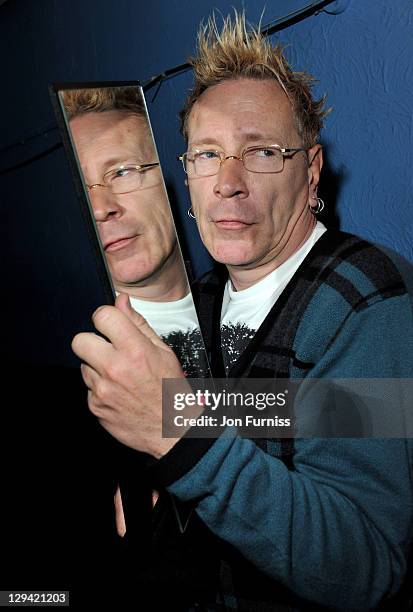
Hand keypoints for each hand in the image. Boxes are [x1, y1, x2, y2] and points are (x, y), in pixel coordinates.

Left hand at [71, 293, 183, 457]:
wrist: (172, 430)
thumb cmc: (171, 390)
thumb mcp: (162, 351)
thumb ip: (138, 324)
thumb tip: (121, 301)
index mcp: (135, 351)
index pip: (102, 316)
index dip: (106, 317)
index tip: (111, 323)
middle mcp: (115, 369)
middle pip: (80, 340)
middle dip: (92, 341)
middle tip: (108, 349)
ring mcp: (102, 390)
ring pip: (83, 364)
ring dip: (96, 366)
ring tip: (119, 374)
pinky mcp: (95, 406)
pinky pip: (88, 387)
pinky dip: (99, 387)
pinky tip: (118, 391)